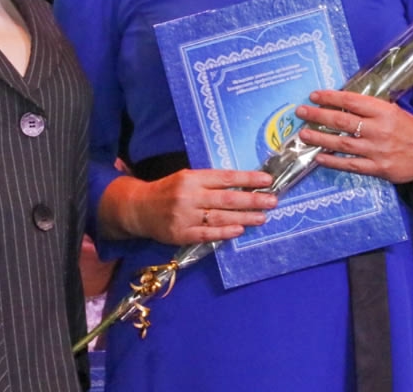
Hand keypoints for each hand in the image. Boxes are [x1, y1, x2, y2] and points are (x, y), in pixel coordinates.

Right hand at [98, 168, 277, 245]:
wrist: (139, 208)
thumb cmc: (168, 190)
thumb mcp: (186, 178)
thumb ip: (209, 182)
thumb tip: (242, 185)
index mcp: (192, 178)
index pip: (225, 177)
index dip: (248, 178)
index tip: (267, 180)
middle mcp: (189, 196)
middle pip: (227, 198)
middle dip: (252, 200)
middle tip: (272, 200)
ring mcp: (185, 216)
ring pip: (220, 217)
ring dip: (244, 217)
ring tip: (262, 217)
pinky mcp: (181, 234)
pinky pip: (207, 234)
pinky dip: (225, 232)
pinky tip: (239, 229)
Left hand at [295, 90, 412, 196]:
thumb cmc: (411, 129)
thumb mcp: (394, 111)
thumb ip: (370, 108)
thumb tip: (341, 103)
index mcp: (384, 111)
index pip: (351, 101)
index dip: (330, 97)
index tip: (314, 96)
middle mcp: (379, 130)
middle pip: (342, 122)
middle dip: (318, 115)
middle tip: (301, 112)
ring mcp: (377, 151)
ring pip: (342, 144)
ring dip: (320, 138)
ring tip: (303, 134)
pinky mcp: (378, 169)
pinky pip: (351, 165)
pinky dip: (333, 161)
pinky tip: (319, 157)